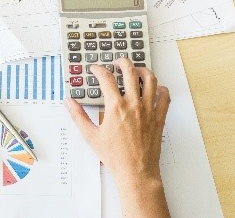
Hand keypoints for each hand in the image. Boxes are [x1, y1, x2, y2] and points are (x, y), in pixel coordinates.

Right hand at [65, 58, 170, 217]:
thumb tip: (69, 102)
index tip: (95, 69)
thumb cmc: (115, 156)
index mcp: (115, 106)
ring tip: (136, 70)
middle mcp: (133, 104)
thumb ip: (78, 116)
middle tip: (117, 63)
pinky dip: (161, 88)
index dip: (99, 69)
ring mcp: (149, 109)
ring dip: (143, 70)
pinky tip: (155, 89)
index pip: (106, 78)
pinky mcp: (159, 117)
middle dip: (122, 62)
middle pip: (130, 71)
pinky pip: (165, 96)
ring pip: (151, 79)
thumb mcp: (91, 135)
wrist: (136, 171)